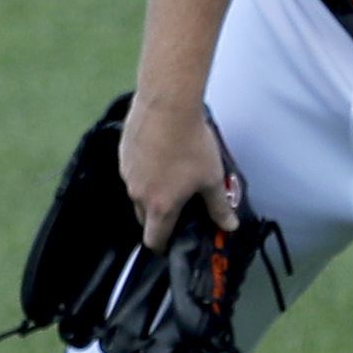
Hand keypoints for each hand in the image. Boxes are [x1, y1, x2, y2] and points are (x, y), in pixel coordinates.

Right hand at [121, 93, 234, 249]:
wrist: (167, 106)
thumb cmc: (192, 145)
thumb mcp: (212, 178)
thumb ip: (219, 206)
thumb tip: (230, 226)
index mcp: (160, 206)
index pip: (154, 239)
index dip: (164, 246)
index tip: (173, 244)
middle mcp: (137, 194)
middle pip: (145, 218)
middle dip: (160, 218)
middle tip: (181, 207)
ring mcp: (126, 173)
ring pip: (138, 193)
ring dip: (152, 193)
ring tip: (173, 177)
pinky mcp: (122, 154)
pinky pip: (133, 172)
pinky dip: (145, 172)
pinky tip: (162, 157)